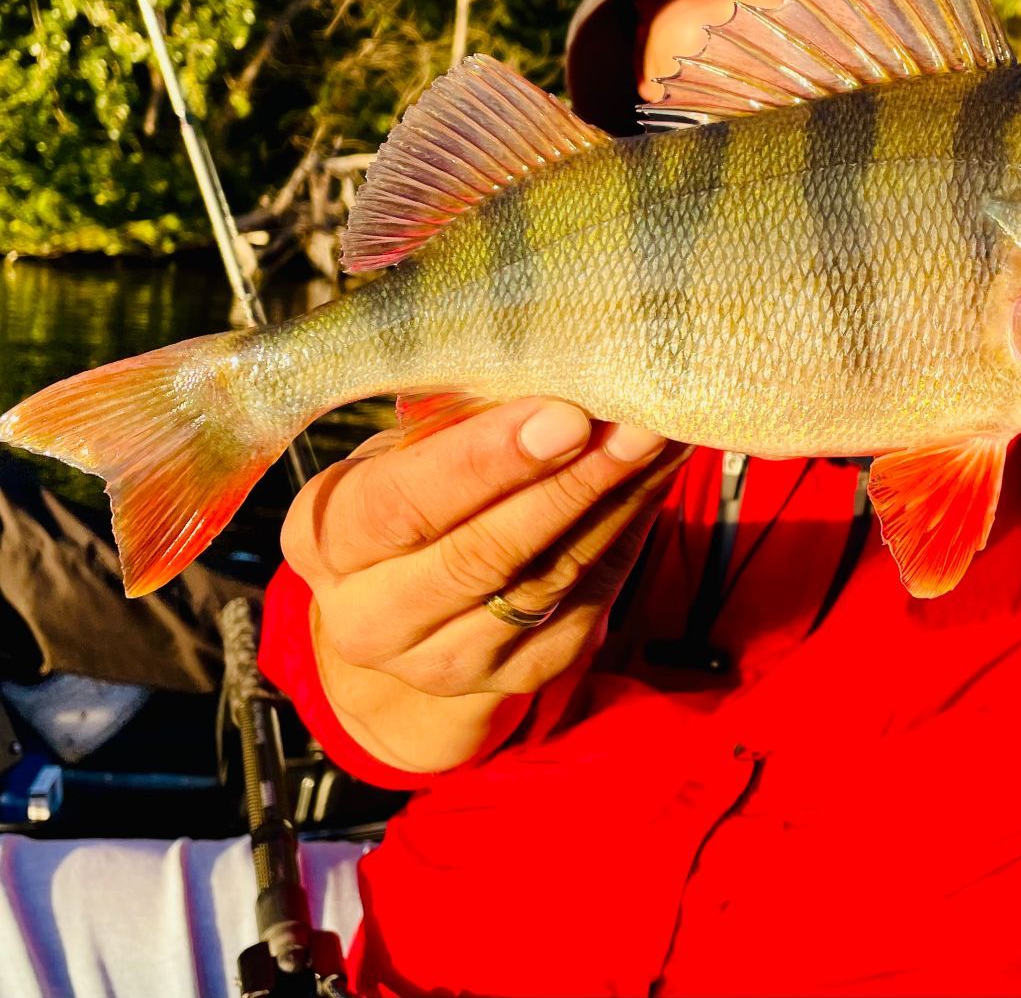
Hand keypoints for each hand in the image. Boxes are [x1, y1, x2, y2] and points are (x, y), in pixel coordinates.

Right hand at [281, 399, 687, 756]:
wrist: (408, 619)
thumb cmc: (411, 498)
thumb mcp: (405, 456)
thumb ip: (460, 425)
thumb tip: (557, 374)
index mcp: (327, 540)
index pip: (403, 504)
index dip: (486, 462)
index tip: (563, 416)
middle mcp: (372, 617)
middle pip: (480, 554)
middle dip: (568, 484)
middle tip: (636, 425)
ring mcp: (447, 661)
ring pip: (544, 580)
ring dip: (614, 505)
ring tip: (663, 440)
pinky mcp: (521, 676)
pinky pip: (586, 600)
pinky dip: (628, 534)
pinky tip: (655, 480)